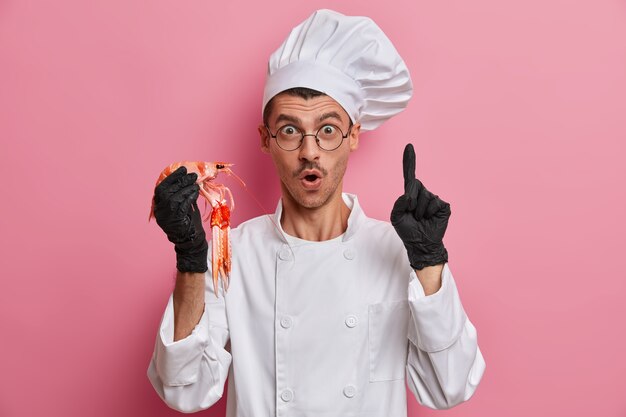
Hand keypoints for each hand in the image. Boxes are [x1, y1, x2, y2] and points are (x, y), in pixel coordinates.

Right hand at [153, 166, 207, 272]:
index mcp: (158, 205)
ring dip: (186, 188)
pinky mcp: (174, 220)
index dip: (172, 177)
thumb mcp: (183, 203)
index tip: (182, 169)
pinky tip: (195, 192)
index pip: (161, 187)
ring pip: (173, 197)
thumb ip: (183, 192)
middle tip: (192, 175)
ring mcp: (165, 216)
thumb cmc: (188, 221)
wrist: (190, 240)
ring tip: (195, 183)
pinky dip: (189, 196)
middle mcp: (159, 210)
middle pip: (166, 191)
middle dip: (180, 181)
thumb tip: (189, 177)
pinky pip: (181, 205)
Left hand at [390, 144, 449, 269]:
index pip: (409, 175)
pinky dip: (429, 213)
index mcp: (410, 194)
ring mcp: (434, 199)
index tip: (409, 146)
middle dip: (411, 201)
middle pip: (415, 185)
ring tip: (421, 220)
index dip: (409, 161)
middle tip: (413, 216)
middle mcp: (422, 193)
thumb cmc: (408, 231)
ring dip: (419, 211)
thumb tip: (408, 196)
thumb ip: (398, 204)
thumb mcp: (396, 217)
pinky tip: (430, 220)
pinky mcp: (443, 205)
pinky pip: (434, 203)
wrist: (421, 244)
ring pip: (424, 196)